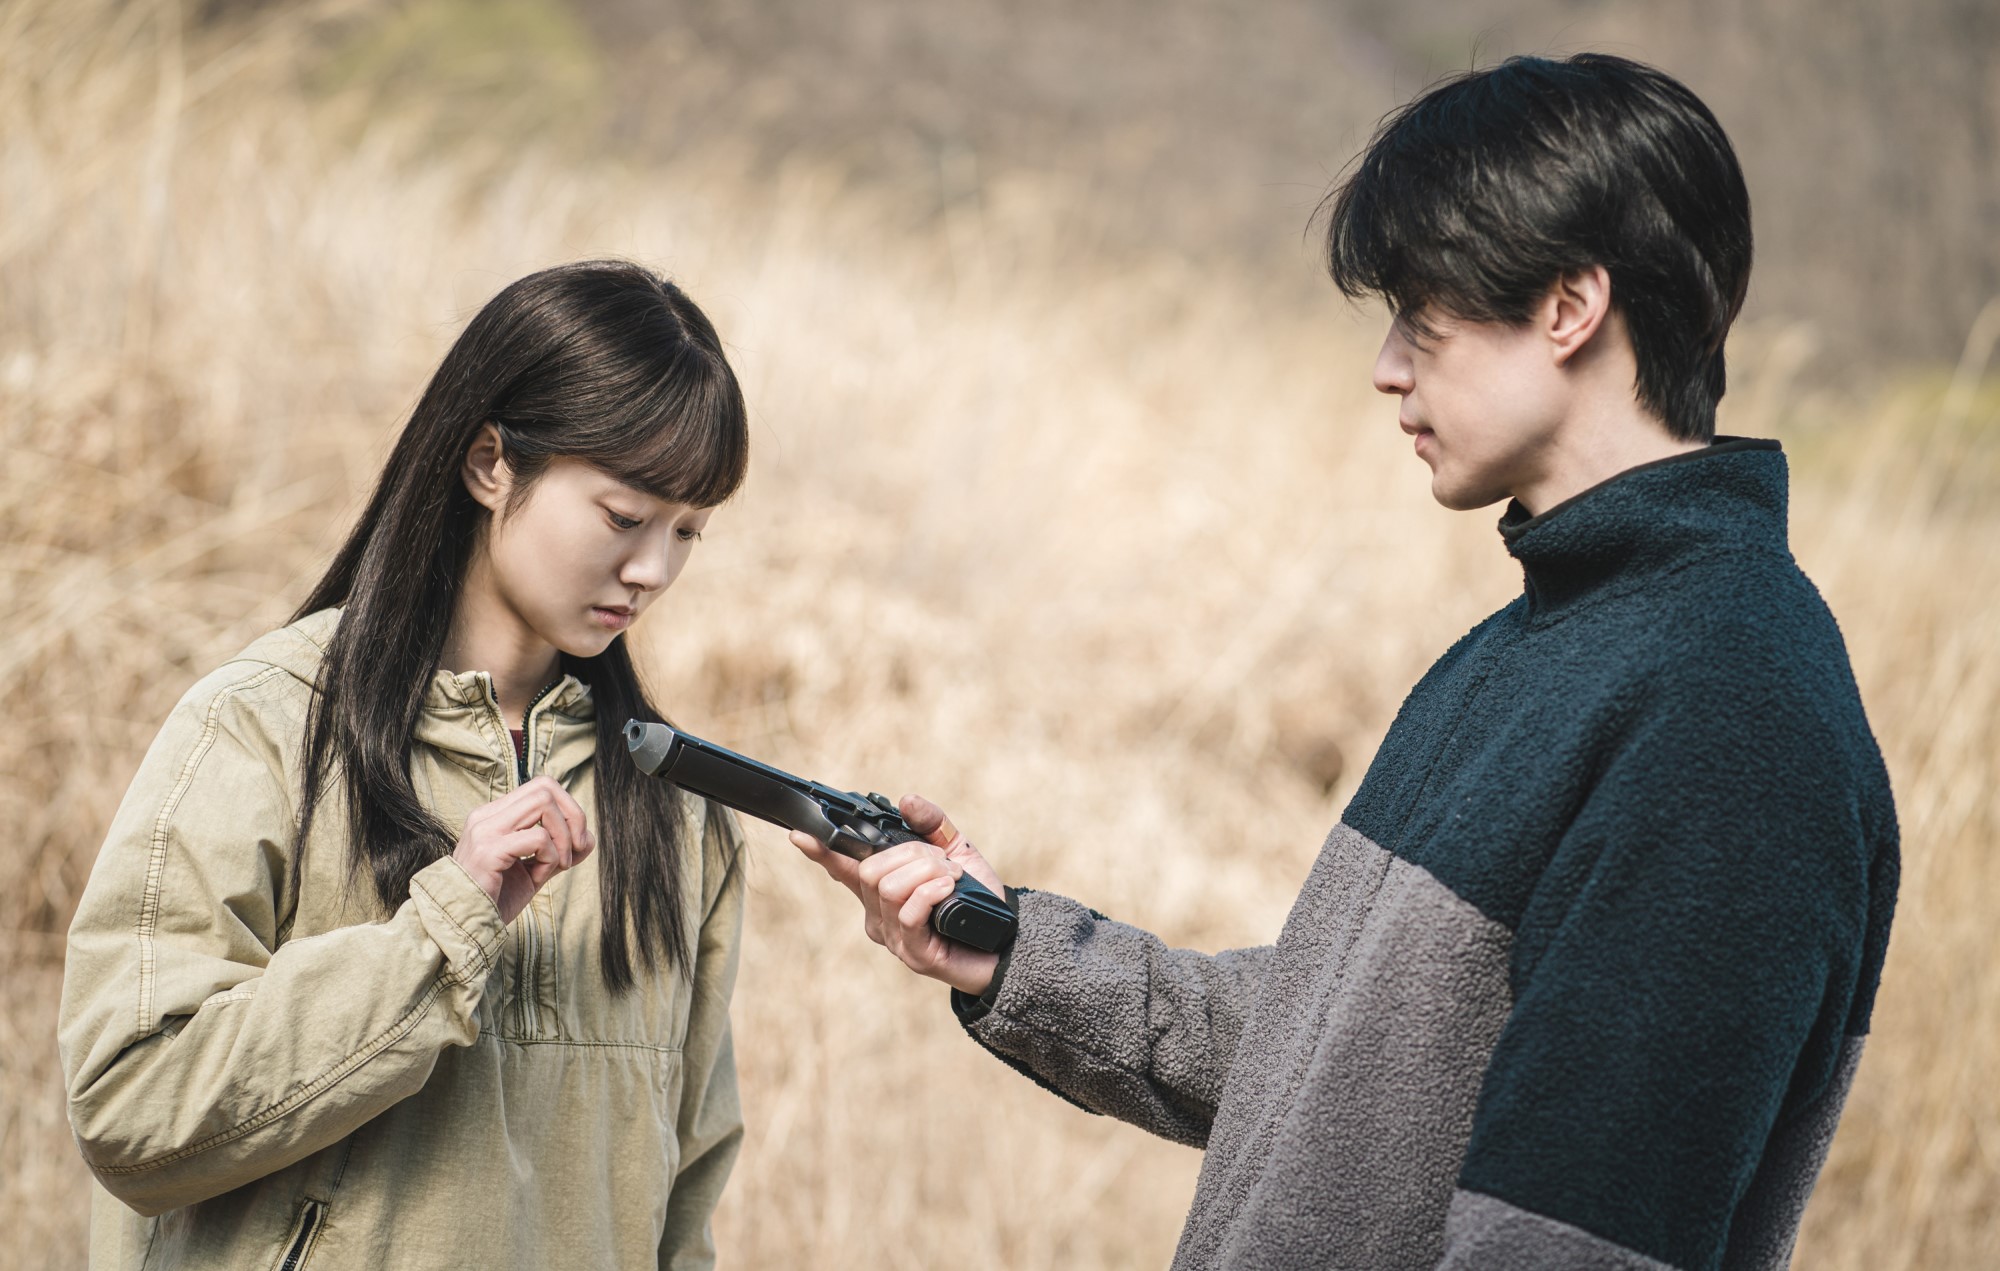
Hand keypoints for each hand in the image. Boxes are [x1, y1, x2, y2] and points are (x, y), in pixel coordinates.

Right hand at [453, 776, 594, 923]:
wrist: (463, 927)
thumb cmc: (496, 899)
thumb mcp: (534, 870)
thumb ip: (559, 851)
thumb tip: (588, 839)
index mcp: (494, 815)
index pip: (541, 786)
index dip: (568, 808)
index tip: (575, 842)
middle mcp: (486, 816)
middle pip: (545, 788)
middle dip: (573, 817)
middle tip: (573, 852)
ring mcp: (485, 831)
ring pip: (543, 803)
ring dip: (563, 837)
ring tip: (558, 865)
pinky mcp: (488, 851)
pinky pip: (539, 838)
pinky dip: (551, 857)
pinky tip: (538, 877)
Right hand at [791, 794, 1004, 995]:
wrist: (1008, 942)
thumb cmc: (979, 899)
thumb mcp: (957, 851)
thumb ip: (931, 824)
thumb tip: (906, 800)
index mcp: (883, 890)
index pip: (843, 868)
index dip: (821, 851)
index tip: (799, 834)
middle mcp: (879, 915)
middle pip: (871, 870)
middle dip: (911, 856)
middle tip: (944, 865)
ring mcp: (893, 937)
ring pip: (890, 888)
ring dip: (928, 873)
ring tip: (953, 880)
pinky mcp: (912, 953)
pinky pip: (908, 911)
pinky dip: (931, 891)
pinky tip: (949, 889)